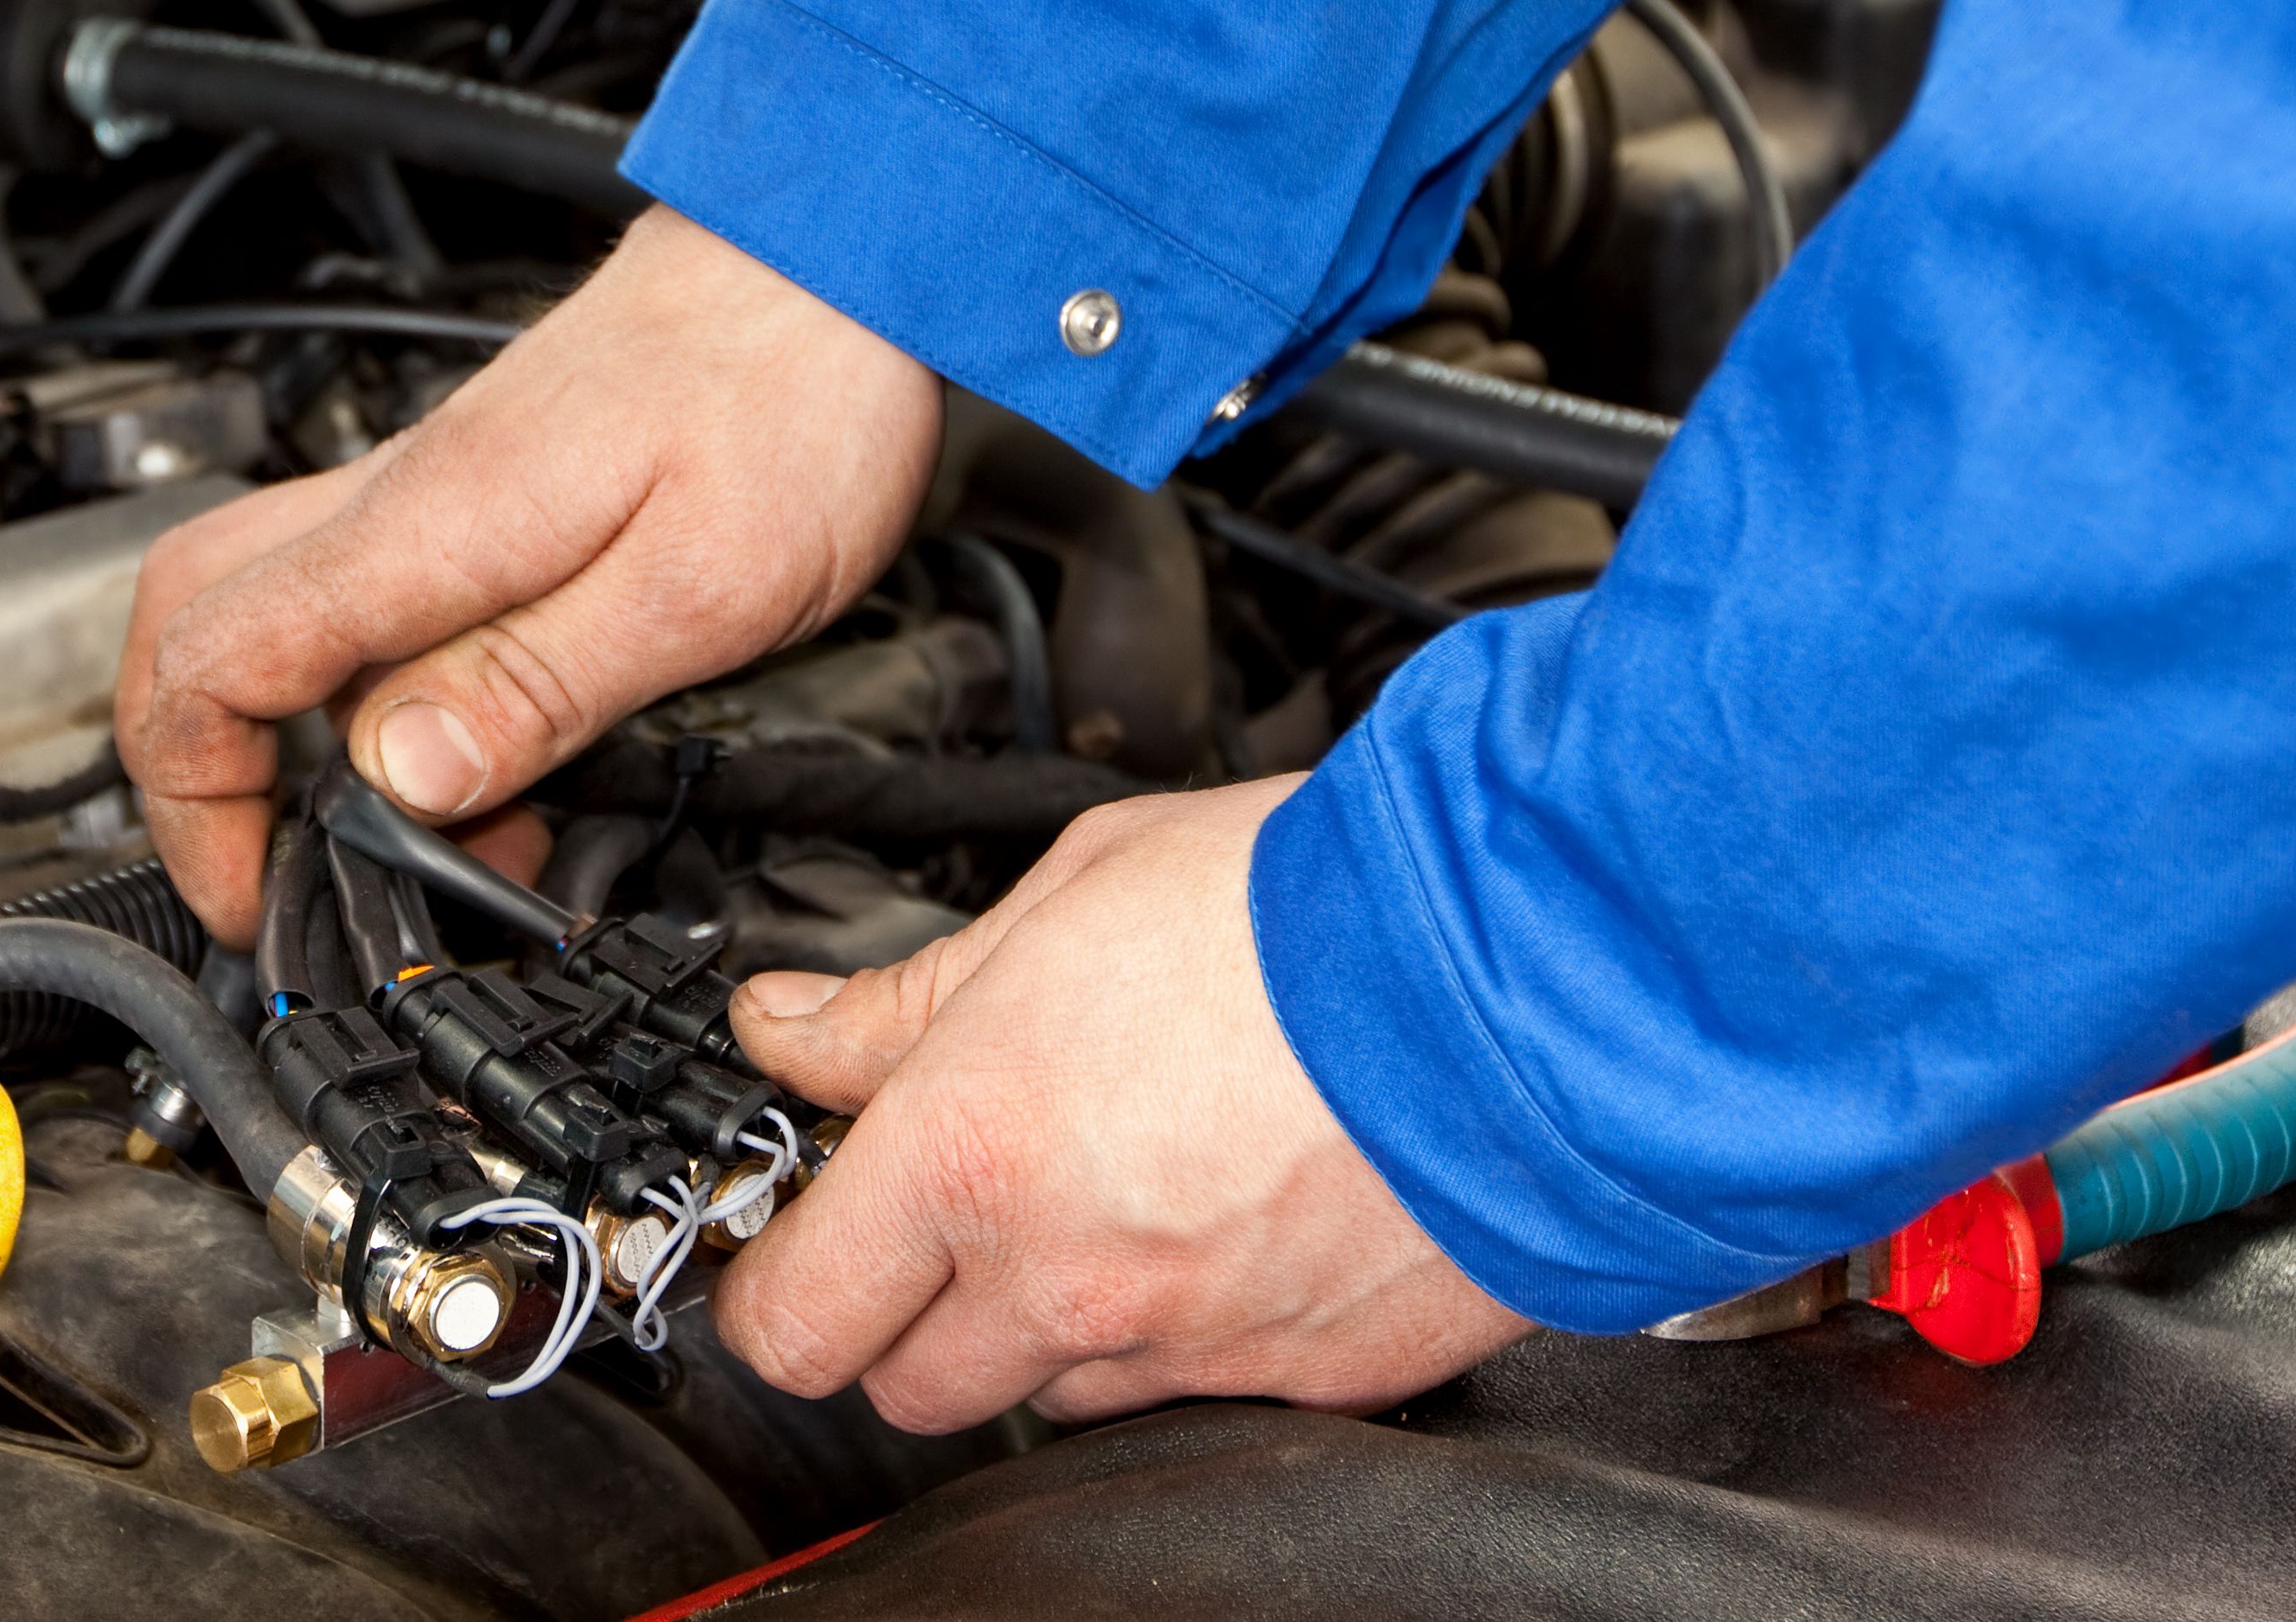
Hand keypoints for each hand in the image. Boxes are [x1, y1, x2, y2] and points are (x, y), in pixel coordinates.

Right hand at [117, 208, 943, 941]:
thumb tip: (401, 779)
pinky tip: (464, 750)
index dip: (200, 807)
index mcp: (428, 527)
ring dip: (285, 736)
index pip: (214, 662)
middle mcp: (399, 500)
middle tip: (268, 874)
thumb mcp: (693, 583)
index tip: (260, 896)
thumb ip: (536, 686)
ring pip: (268, 605)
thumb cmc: (791, 393)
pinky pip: (366, 594)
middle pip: (189, 618)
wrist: (832, 258)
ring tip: (394, 842)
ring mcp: (430, 489)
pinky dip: (370, 690)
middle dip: (187, 766)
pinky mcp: (480, 488)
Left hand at [714, 780, 1529, 1428]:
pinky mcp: (1301, 1379)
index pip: (792, 1316)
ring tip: (1109, 1187)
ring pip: (1049, 1395)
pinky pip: (1188, 1391)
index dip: (771, 1282)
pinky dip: (1176, 1332)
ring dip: (1043, 1322)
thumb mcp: (1060, 900)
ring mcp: (1191, 1346)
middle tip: (941, 1208)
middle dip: (900, 1310)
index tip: (786, 1238)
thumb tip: (791, 1029)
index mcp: (974, 1154)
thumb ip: (903, 1000)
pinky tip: (1216, 1218)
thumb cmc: (1301, 910)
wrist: (1524, 967)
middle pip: (904, 1388)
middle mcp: (1070, 1278)